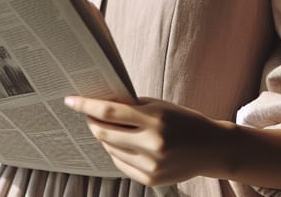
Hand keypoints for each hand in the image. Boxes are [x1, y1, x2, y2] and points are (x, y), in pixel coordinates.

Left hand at [64, 95, 225, 185]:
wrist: (210, 148)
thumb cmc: (181, 120)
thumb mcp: (158, 106)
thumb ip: (131, 107)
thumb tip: (99, 105)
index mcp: (154, 119)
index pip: (109, 112)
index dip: (86, 106)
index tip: (70, 100)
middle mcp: (152, 144)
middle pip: (105, 133)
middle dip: (91, 122)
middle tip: (86, 114)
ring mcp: (151, 165)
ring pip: (110, 149)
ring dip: (103, 137)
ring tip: (106, 126)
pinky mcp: (151, 179)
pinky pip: (120, 164)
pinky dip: (115, 152)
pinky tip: (119, 143)